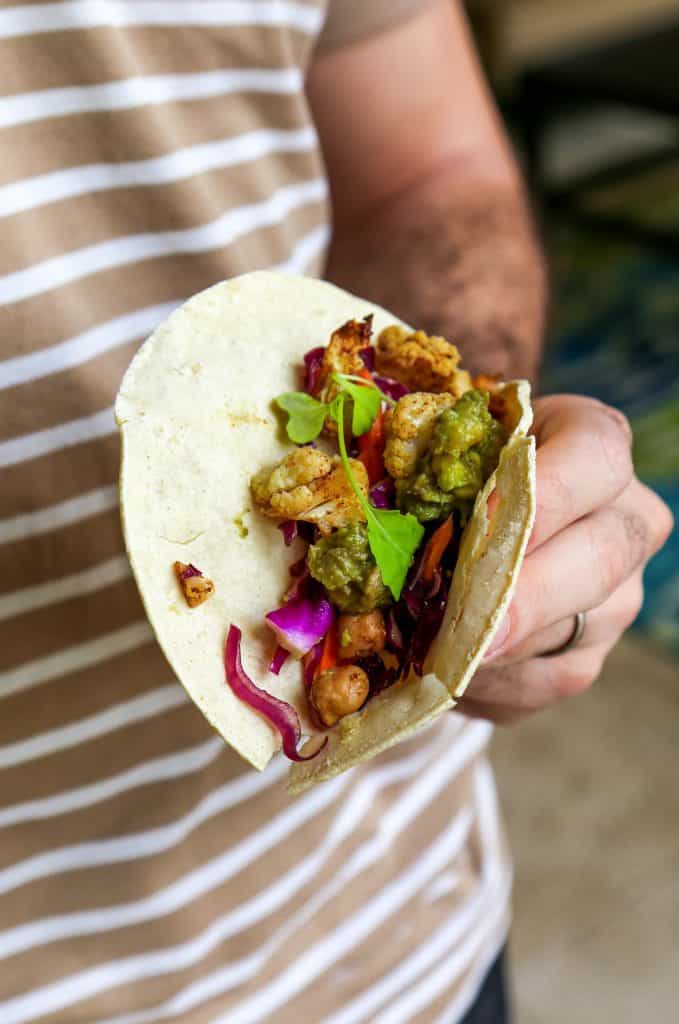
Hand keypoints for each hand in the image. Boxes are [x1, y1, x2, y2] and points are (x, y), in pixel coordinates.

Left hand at [458, 394, 672, 722]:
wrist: (481, 516)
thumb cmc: (462, 469)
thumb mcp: (451, 444)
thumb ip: (433, 455)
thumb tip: (377, 506)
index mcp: (594, 442)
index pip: (592, 456)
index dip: (544, 490)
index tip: (484, 518)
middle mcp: (626, 516)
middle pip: (599, 555)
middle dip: (523, 593)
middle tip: (460, 623)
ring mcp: (618, 590)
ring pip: (574, 626)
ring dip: (497, 645)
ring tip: (427, 650)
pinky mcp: (592, 649)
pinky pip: (553, 675)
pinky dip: (495, 680)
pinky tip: (447, 671)